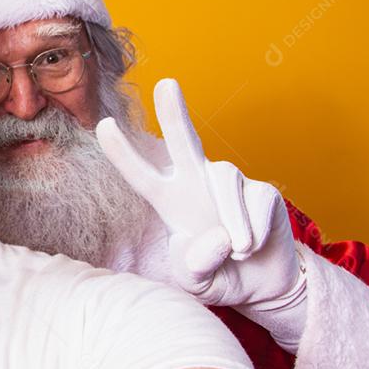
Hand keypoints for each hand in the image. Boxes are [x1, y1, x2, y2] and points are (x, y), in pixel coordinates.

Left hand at [95, 79, 300, 307]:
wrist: (264, 284)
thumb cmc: (218, 276)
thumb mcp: (196, 282)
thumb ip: (196, 267)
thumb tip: (218, 237)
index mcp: (169, 201)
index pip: (141, 175)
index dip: (123, 153)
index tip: (103, 125)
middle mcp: (196, 182)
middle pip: (184, 142)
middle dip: (175, 112)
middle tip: (167, 83)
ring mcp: (229, 184)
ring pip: (227, 181)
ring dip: (234, 221)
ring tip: (239, 251)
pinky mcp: (262, 191)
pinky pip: (257, 202)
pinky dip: (256, 230)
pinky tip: (254, 247)